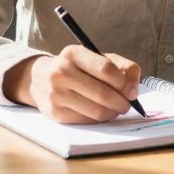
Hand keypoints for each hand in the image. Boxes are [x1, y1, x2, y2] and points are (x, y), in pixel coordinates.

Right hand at [2, 46, 141, 122]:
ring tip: (115, 108)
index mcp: (74, 53)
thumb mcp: (96, 58)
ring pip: (96, 110)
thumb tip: (133, 89)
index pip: (105, 69)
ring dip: (112, 113)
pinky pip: (87, 120)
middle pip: (102, 93)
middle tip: (127, 104)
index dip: (124, 83)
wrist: (41, 79)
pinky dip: (99, 119)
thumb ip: (122, 67)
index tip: (132, 92)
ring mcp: (56, 93)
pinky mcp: (55, 112)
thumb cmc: (76, 68)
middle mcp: (61, 72)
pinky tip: (100, 112)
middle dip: (121, 102)